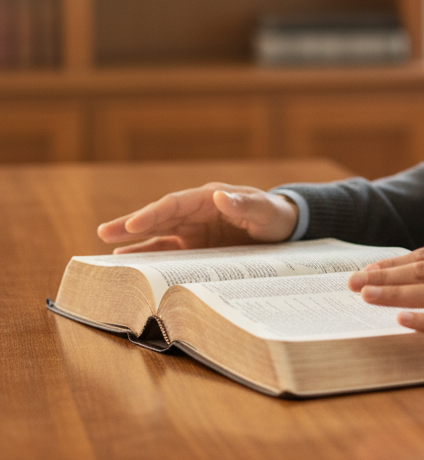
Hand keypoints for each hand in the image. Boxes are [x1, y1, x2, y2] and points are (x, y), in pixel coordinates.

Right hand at [97, 183, 298, 253]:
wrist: (284, 228)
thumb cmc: (275, 215)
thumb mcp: (265, 210)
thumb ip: (245, 203)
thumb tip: (220, 196)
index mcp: (208, 198)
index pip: (174, 204)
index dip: (152, 214)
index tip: (132, 225)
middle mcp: (196, 213)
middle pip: (159, 218)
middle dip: (132, 225)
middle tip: (104, 233)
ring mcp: (194, 231)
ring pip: (159, 235)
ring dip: (135, 243)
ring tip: (108, 253)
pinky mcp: (196, 247)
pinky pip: (169, 251)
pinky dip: (151, 256)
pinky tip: (131, 263)